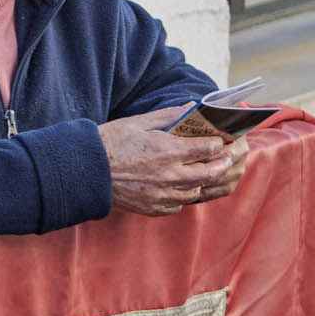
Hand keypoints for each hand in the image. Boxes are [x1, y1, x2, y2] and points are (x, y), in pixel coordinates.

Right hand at [97, 114, 248, 216]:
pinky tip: (182, 187)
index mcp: (169, 150)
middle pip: (211, 172)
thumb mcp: (139, 122)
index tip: (221, 140)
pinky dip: (186, 195)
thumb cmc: (112, 142)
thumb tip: (191, 107)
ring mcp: (164, 194)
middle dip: (223, 164)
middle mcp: (171, 175)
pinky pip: (180, 204)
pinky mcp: (155, 207)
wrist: (87, 171)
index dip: (219, 144)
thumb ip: (169, 116)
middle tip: (227, 158)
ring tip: (208, 172)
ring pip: (198, 191)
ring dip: (206, 181)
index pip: (208, 149)